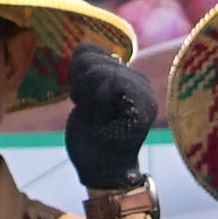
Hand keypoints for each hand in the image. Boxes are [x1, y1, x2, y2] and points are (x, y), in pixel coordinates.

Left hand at [62, 45, 159, 195]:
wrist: (103, 171)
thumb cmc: (91, 138)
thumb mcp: (83, 98)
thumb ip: (86, 72)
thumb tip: (84, 47)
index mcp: (124, 77)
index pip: (90, 51)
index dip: (74, 75)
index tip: (81, 101)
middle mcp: (138, 79)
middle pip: (91, 58)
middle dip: (80, 86)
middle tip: (92, 113)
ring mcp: (142, 89)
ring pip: (98, 69)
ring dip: (87, 96)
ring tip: (98, 117)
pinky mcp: (143, 100)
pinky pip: (110, 80)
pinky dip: (97, 101)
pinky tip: (102, 119)